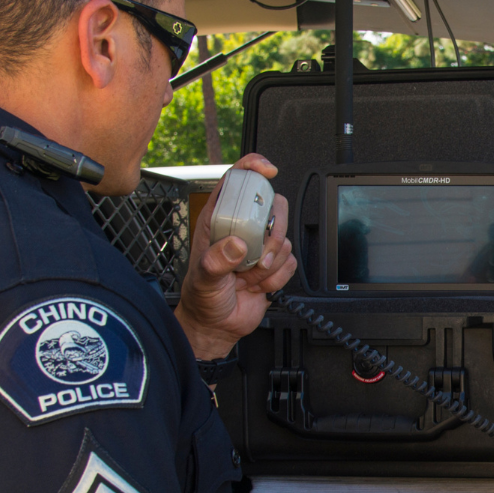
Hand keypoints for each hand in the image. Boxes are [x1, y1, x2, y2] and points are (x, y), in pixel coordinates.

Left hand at [175, 154, 295, 360]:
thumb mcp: (203, 278)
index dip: (254, 168)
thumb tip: (236, 244)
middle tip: (258, 252)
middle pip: (272, 205)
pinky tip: (258, 285)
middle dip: (273, 230)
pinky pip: (291, 261)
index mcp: (219, 220)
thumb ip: (216, 260)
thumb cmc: (202, 297)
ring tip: (250, 276)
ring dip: (271, 262)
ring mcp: (260, 246)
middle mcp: (242, 228)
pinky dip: (277, 277)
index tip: (268, 170)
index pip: (238, 181)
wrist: (216, 325)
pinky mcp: (274, 265)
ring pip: (284, 237)